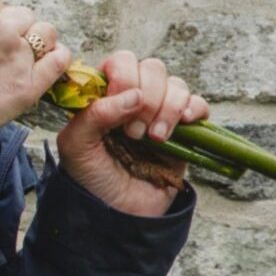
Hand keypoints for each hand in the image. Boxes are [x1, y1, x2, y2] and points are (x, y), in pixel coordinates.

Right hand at [0, 0, 72, 126]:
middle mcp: (1, 27)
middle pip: (24, 17)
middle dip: (17, 31)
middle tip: (5, 51)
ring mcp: (18, 54)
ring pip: (45, 33)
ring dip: (39, 42)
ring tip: (28, 58)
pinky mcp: (28, 84)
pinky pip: (58, 61)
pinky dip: (58, 59)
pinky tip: (53, 62)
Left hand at [56, 51, 210, 216]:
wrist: (118, 213)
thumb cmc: (91, 178)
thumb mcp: (76, 146)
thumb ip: (93, 115)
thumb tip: (133, 95)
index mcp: (104, 96)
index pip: (120, 62)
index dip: (122, 76)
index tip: (119, 103)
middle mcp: (133, 98)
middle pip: (152, 68)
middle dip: (147, 96)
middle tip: (134, 132)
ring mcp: (160, 112)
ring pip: (176, 84)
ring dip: (167, 108)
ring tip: (154, 139)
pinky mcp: (184, 130)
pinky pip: (198, 104)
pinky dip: (193, 109)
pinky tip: (183, 125)